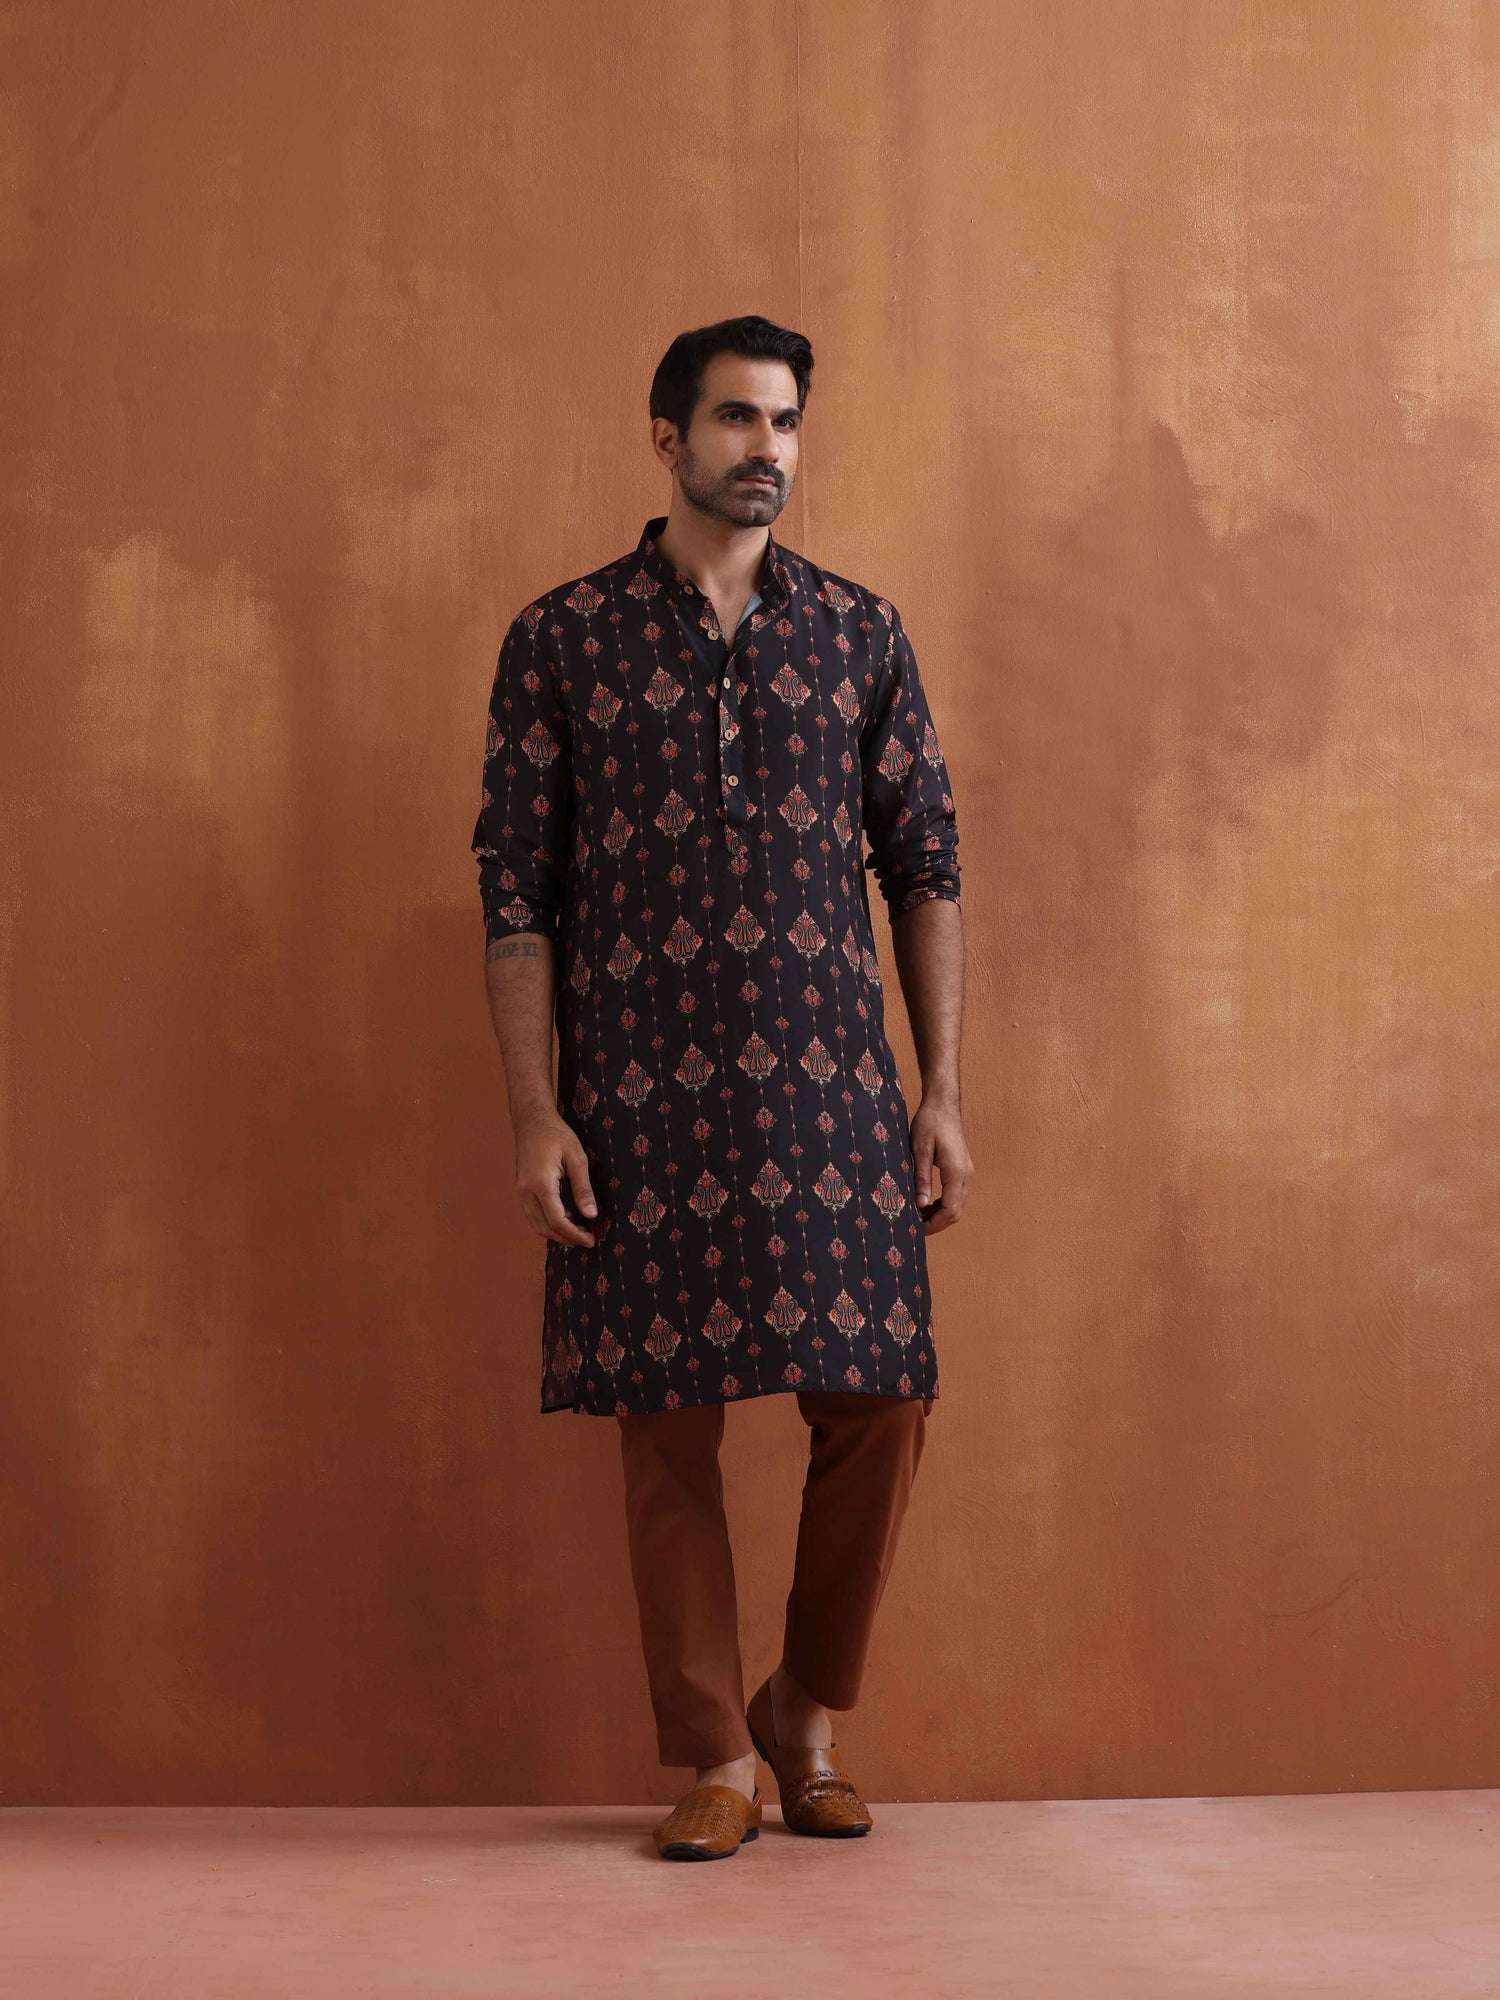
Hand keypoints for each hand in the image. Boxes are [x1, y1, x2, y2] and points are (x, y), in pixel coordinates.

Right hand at [514, 1110, 599, 1246]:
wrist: (532, 1120)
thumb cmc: (556, 1134)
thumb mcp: (577, 1158)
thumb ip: (583, 1188)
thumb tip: (591, 1215)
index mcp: (540, 1184)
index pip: (557, 1220)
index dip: (574, 1234)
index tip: (591, 1240)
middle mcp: (526, 1191)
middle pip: (544, 1227)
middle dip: (566, 1238)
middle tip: (588, 1239)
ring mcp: (521, 1191)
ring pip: (536, 1224)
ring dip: (556, 1233)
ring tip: (578, 1232)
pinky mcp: (521, 1189)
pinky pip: (532, 1214)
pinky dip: (547, 1223)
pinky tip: (564, 1220)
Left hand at [909, 1094, 971, 1235]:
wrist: (942, 1105)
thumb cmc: (929, 1123)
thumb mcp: (920, 1150)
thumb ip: (922, 1178)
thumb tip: (920, 1205)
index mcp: (956, 1173)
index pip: (950, 1210)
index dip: (934, 1224)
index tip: (916, 1229)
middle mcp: (965, 1176)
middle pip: (955, 1212)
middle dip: (936, 1223)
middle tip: (914, 1227)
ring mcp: (966, 1173)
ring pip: (956, 1205)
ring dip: (939, 1214)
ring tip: (917, 1217)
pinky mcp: (962, 1170)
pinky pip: (955, 1195)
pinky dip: (942, 1203)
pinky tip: (926, 1203)